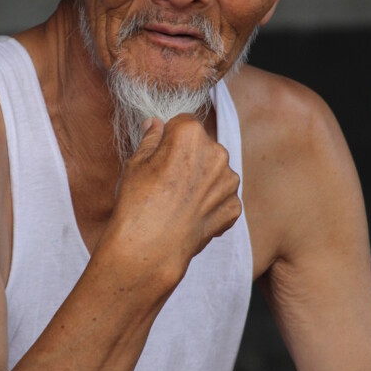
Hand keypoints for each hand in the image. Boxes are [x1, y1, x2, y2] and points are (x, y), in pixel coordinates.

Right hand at [108, 114, 240, 288]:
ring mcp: (229, 182)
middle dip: (189, 158)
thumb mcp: (136, 162)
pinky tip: (189, 215)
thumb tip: (154, 124)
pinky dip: (209, 205)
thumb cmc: (138, 201)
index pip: (183, 123)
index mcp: (191, 134)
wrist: (150, 247)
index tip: (159, 154)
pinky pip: (222, 198)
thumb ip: (151, 138)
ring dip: (202, 181)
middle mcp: (217, 153)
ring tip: (178, 200)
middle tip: (166, 180)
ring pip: (215, 172)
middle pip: (203, 147)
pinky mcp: (234, 207)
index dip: (169, 138)